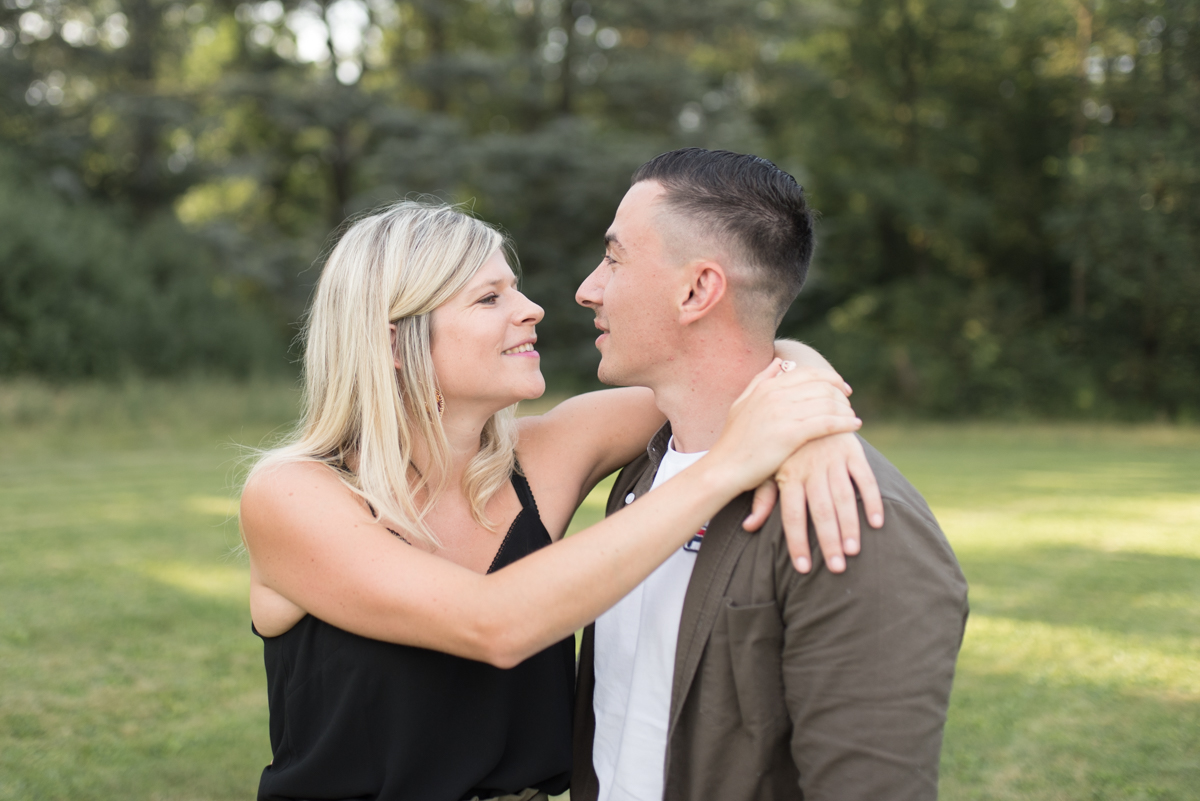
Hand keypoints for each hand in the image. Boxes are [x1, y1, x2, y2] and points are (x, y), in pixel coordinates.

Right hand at [708, 360, 861, 493]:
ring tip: (853, 416)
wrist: (723, 469)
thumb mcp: (741, 404)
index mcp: (766, 387)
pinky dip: (844, 422)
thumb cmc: (734, 442)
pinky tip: (855, 426)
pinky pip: (827, 422)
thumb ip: (760, 381)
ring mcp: (782, 414)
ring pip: (827, 402)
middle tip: (849, 402)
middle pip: (821, 385)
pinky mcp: (790, 434)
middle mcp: (775, 395)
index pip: (808, 372)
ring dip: (845, 408)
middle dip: (840, 393)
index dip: (830, 377)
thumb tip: (778, 362)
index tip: (842, 387)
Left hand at [742, 432, 883, 573]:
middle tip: (836, 568)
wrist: (808, 405)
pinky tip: (877, 523)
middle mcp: (810, 468)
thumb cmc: (786, 447)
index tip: (803, 568)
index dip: (797, 542)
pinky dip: (872, 500)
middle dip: (828, 541)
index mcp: (788, 474)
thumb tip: (749, 527)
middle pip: (820, 511)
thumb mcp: (769, 468)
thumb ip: (763, 498)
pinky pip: (864, 478)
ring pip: (843, 498)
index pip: (792, 515)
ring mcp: (832, 458)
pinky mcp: (852, 451)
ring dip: (850, 526)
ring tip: (853, 552)